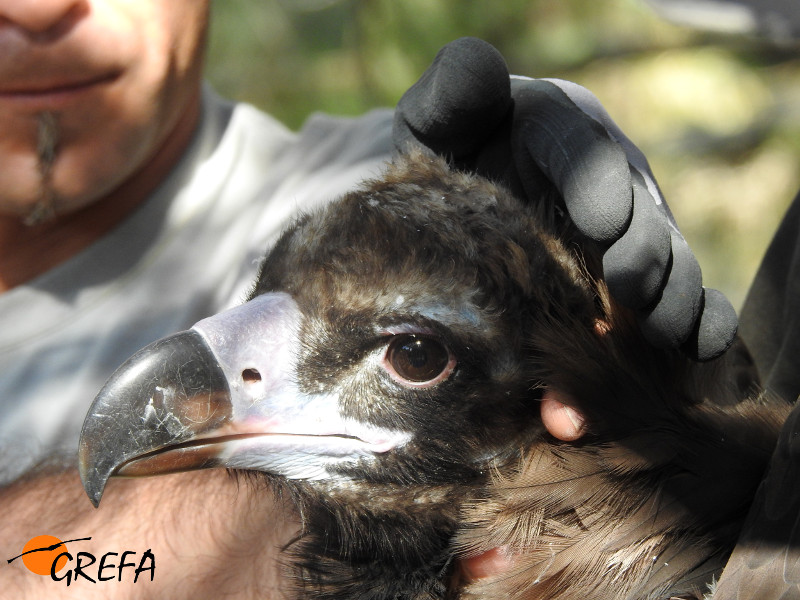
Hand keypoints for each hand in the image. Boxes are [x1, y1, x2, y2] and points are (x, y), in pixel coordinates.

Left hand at [392, 37, 736, 360]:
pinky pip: (676, 303)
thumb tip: (479, 71)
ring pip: (665, 265)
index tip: (603, 222)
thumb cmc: (446, 157)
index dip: (597, 184)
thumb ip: (454, 93)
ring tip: (665, 335)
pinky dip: (692, 326)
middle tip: (635, 287)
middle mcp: (605, 181)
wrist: (454, 209)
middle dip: (643, 251)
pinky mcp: (632, 286)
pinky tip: (693, 353)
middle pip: (638, 213)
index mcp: (559, 130)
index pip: (579, 149)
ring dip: (670, 301)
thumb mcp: (436, 121)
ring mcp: (625, 236)